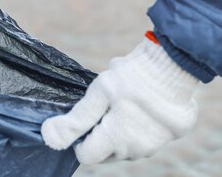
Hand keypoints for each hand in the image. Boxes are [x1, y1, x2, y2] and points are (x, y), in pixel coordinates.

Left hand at [41, 40, 198, 163]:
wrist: (173, 65)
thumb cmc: (131, 77)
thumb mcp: (98, 94)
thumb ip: (75, 120)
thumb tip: (49, 137)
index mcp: (116, 140)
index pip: (86, 156)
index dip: (79, 138)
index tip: (85, 118)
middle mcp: (137, 150)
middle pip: (106, 154)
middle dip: (99, 136)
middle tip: (105, 107)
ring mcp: (156, 145)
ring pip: (127, 148)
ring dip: (120, 133)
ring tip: (125, 104)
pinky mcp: (171, 136)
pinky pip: (147, 140)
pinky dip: (141, 128)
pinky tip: (142, 106)